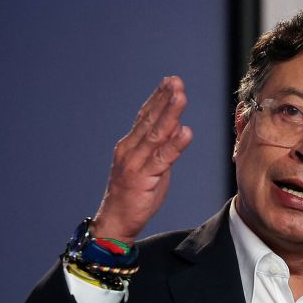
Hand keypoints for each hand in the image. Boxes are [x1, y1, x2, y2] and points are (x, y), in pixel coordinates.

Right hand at [92, 76, 192, 244]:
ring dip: (169, 114)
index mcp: (130, 144)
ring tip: (181, 97)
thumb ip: (161, 148)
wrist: (117, 221)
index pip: (145, 116)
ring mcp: (134, 163)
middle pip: (150, 120)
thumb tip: (176, 127)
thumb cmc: (135, 196)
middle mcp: (129, 149)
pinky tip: (185, 132)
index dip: (158, 98)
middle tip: (177, 81)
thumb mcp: (151, 167)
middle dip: (165, 99)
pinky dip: (175, 145)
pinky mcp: (142, 178)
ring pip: (155, 134)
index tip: (171, 81)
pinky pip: (162, 158)